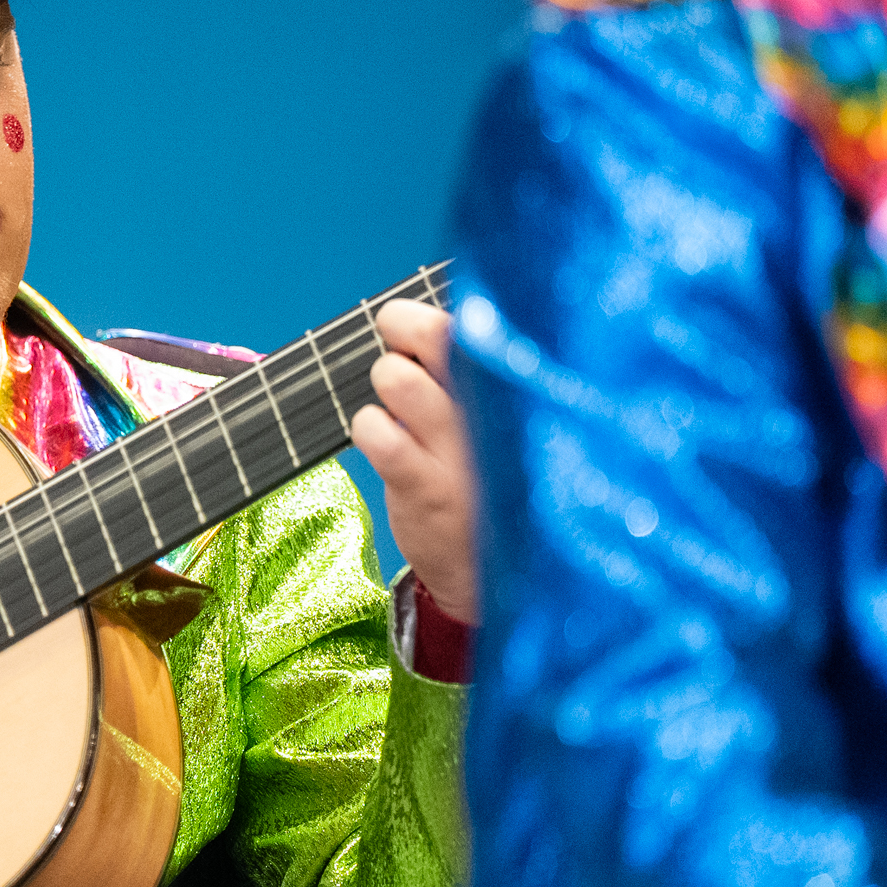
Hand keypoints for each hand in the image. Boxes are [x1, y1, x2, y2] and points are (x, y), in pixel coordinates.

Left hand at [349, 299, 477, 623]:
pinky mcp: (424, 485)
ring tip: (402, 405)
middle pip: (436, 331)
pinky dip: (368, 427)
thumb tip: (423, 315)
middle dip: (403, 325)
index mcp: (518, 389)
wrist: (494, 572)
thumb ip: (479, 370)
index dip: (439, 313)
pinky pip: (375, 430)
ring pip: (395, 376)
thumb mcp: (504, 422)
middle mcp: (496, 412)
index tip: (427, 330)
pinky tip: (385, 442)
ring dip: (385, 380)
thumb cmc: (490, 477)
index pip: (482, 321)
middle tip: (400, 343)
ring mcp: (461, 450)